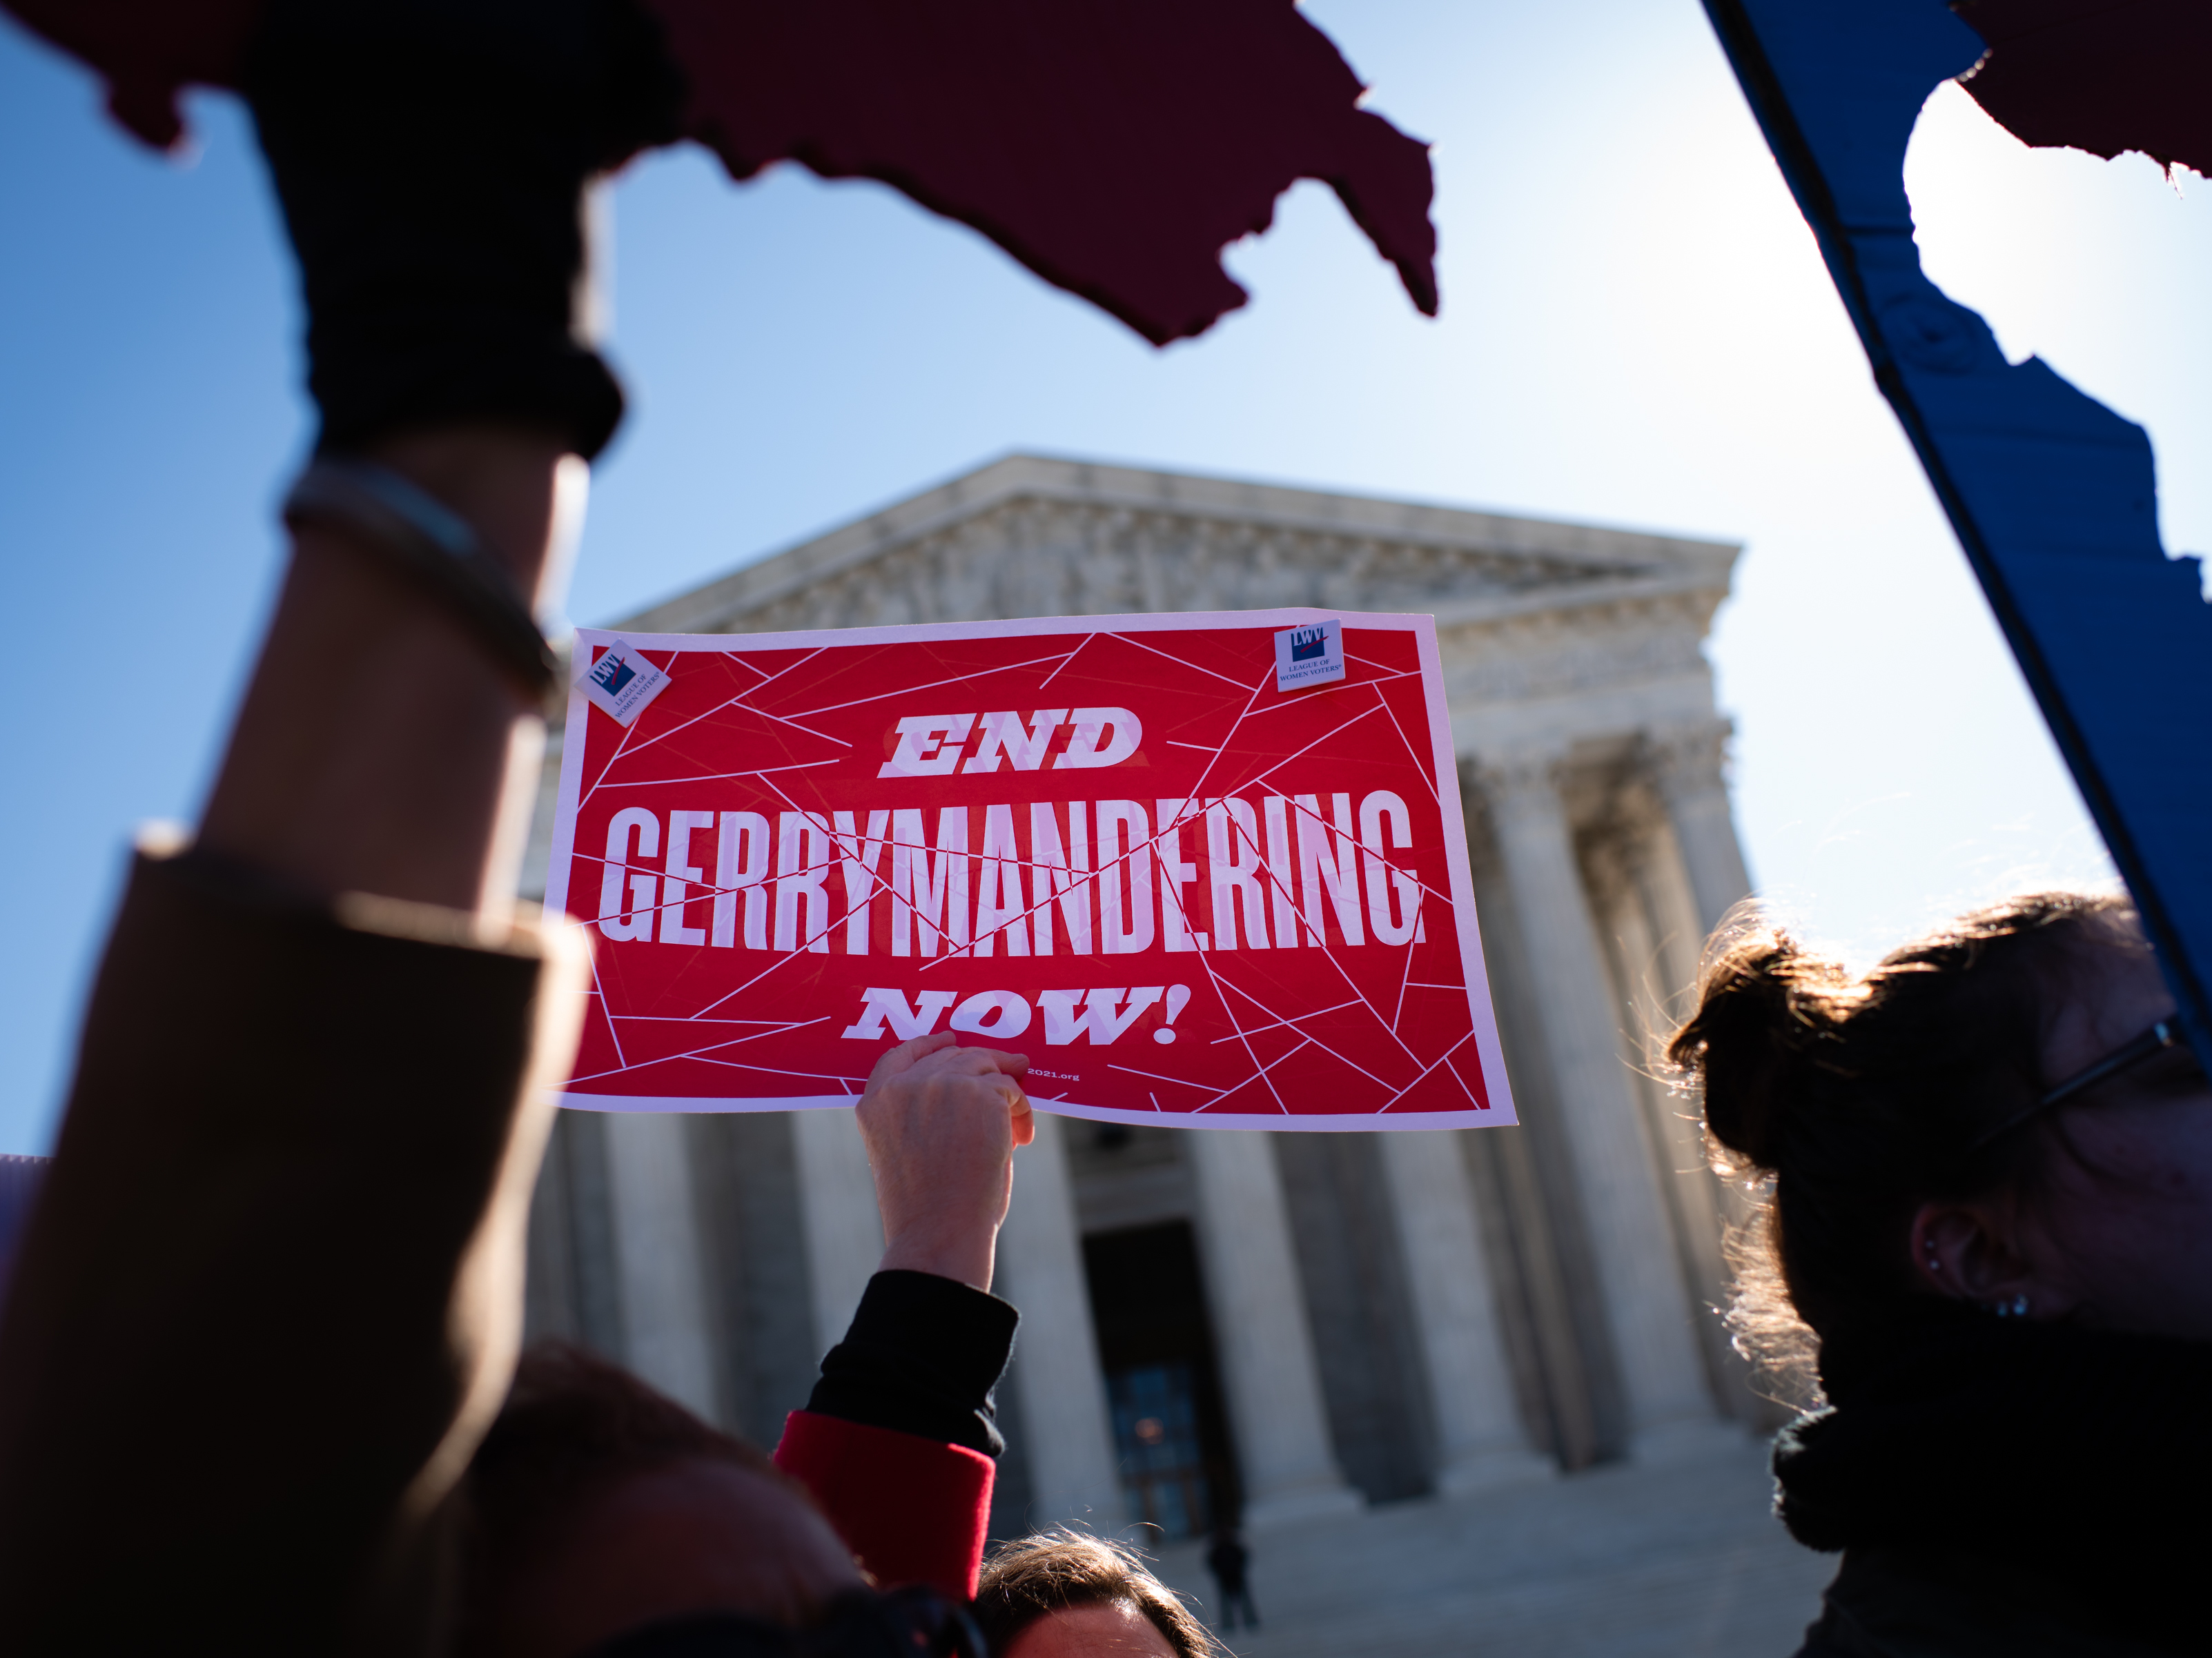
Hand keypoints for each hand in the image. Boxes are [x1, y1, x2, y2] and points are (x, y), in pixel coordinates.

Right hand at [856, 1032, 1032, 1292]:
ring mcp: (942, 1085)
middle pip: (952, 1054)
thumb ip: (923, 1113)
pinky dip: (1021, 1111)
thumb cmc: (926, 1208)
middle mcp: (905, 1086)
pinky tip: (1020, 1139)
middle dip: (984, 1066)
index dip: (929, 1043)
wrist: (940, 1233)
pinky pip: (1011, 1088)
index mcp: (876, 1102)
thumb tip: (975, 1085)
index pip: (901, 1054)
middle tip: (1013, 1077)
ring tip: (1015, 1127)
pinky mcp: (980, 1093)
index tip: (951, 1039)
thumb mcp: (905, 1151)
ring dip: (1006, 1092)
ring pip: (986, 1065)